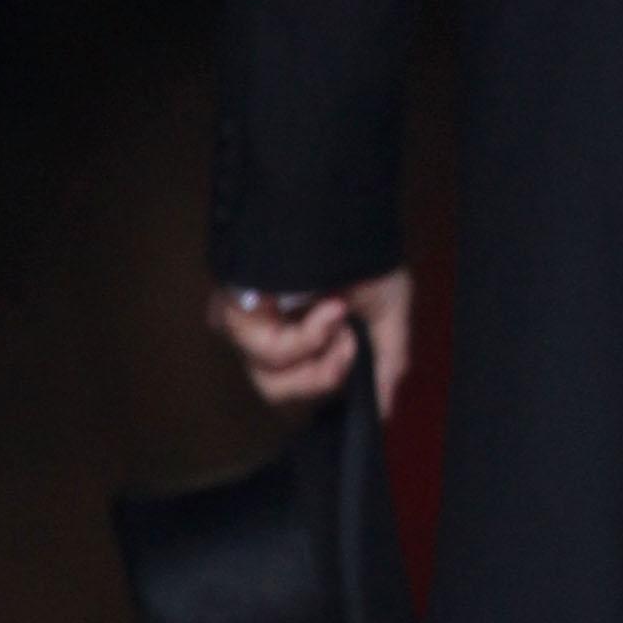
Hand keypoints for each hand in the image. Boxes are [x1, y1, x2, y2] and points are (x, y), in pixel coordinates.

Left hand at [208, 268, 413, 415]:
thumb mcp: (387, 312)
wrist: (341, 209)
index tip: (358, 354)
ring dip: (319, 354)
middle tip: (350, 348)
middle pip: (278, 391)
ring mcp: (247, 324)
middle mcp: (265, 330)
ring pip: (272, 380)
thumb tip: (384, 412)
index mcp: (295, 332)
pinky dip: (308, 337)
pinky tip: (330, 307)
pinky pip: (268, 353)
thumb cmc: (360, 250)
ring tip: (341, 315)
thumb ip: (386, 365)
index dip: (329, 380)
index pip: (296, 384)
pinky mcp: (234, 311)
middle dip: (323, 377)